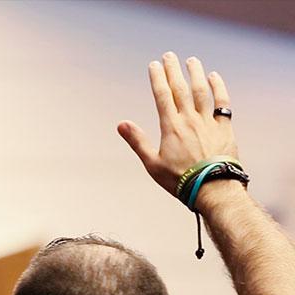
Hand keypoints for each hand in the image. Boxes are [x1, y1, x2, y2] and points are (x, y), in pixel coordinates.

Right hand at [117, 52, 237, 195]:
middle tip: (169, 55)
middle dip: (173, 70)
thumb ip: (137, 141)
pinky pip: (222, 103)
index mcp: (171, 127)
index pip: (162, 96)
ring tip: (191, 60)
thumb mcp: (152, 164)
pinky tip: (214, 77)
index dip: (157, 78)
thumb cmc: (179, 179)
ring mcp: (208, 122)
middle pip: (180, 89)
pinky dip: (218, 88)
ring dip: (196, 73)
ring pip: (202, 91)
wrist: (212, 188)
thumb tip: (121, 124)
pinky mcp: (224, 128)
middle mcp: (190, 119)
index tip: (154, 65)